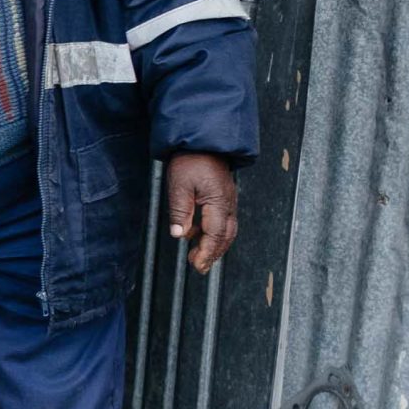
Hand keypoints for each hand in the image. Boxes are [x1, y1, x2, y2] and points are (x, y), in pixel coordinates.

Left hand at [164, 153, 238, 274]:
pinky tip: (197, 235)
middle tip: (199, 267)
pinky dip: (214, 233)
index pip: (215, 235)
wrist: (203, 141)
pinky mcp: (224, 197)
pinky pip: (223, 220)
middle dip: (213, 254)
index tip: (198, 265)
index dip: (207, 253)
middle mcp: (228, 203)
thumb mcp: (179, 185)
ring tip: (198, 256)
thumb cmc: (191, 160)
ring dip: (214, 245)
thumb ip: (180, 211)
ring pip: (227, 230)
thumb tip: (179, 234)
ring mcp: (229, 200)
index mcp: (218, 202)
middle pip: (225, 236)